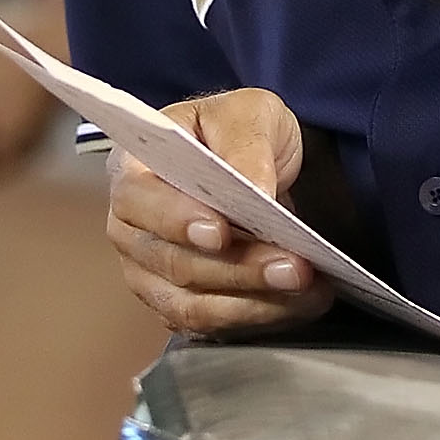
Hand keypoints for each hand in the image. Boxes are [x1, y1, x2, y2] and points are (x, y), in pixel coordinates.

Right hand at [105, 89, 335, 339]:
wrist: (259, 163)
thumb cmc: (240, 131)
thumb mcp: (250, 113)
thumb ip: (246, 145)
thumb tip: (255, 192)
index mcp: (133, 169)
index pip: (139, 200)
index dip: (176, 219)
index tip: (221, 232)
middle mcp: (132, 228)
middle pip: (172, 262)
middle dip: (237, 268)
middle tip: (294, 266)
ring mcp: (151, 273)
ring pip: (192, 304)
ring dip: (253, 302)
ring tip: (307, 287)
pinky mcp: (181, 304)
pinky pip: (212, 325)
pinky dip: (257, 317)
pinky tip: (300, 304)